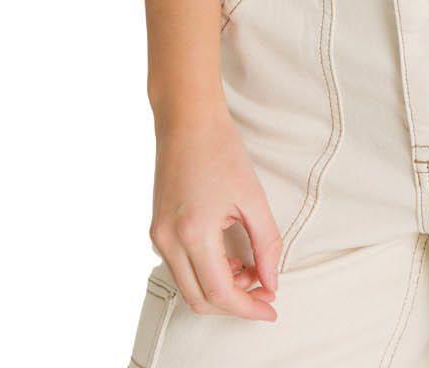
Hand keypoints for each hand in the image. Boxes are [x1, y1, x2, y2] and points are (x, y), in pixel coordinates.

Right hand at [149, 104, 280, 321]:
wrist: (188, 120)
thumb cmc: (222, 151)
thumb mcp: (253, 197)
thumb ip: (266, 243)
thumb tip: (272, 280)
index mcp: (193, 233)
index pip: (220, 292)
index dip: (248, 307)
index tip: (272, 307)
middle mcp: (168, 241)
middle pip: (200, 299)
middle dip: (235, 301)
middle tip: (264, 286)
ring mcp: (158, 236)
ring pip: (188, 286)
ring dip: (220, 287)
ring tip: (250, 265)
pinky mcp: (156, 230)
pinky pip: (180, 267)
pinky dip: (205, 271)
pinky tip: (229, 256)